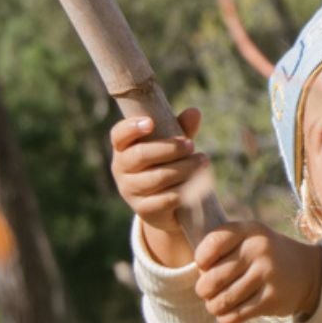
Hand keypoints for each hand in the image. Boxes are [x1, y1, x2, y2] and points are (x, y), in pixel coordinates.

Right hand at [109, 106, 208, 264]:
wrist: (165, 206)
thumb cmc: (166, 164)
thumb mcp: (172, 144)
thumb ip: (181, 128)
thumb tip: (194, 112)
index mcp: (123, 148)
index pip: (119, 135)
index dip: (131, 128)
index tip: (150, 123)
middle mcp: (121, 169)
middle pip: (141, 155)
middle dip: (169, 148)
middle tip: (191, 145)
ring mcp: (130, 191)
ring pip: (157, 178)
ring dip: (183, 168)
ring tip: (202, 161)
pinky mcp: (143, 210)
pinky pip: (166, 198)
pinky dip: (184, 189)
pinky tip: (198, 184)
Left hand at [192, 222, 321, 322]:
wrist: (307, 272)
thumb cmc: (263, 255)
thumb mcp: (247, 238)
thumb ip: (220, 248)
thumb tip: (199, 276)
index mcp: (249, 230)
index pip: (211, 244)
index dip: (201, 260)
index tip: (205, 266)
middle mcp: (259, 249)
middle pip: (212, 279)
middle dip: (204, 290)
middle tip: (207, 291)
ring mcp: (267, 274)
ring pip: (221, 301)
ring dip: (214, 306)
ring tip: (217, 303)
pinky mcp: (272, 300)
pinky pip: (234, 316)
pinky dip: (226, 317)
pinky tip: (230, 312)